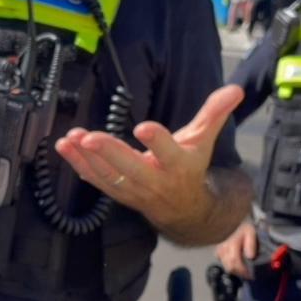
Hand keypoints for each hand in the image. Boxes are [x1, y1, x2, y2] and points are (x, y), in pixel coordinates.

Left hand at [55, 85, 244, 235]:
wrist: (185, 211)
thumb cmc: (190, 167)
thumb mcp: (204, 140)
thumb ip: (215, 113)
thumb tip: (235, 89)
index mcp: (179, 165)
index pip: (168, 152)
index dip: (158, 141)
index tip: (143, 127)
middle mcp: (156, 181)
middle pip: (131, 168)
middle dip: (110, 153)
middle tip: (90, 137)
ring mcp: (134, 190)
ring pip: (108, 176)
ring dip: (87, 158)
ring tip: (71, 138)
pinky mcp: (118, 194)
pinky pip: (96, 181)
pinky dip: (79, 165)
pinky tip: (65, 147)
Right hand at [216, 221, 258, 278]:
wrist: (232, 220)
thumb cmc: (242, 226)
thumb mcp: (251, 232)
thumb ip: (251, 244)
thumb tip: (250, 257)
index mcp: (232, 244)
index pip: (235, 262)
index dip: (242, 271)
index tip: (250, 274)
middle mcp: (223, 248)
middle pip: (229, 266)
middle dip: (239, 272)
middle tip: (247, 273)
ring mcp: (219, 249)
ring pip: (225, 265)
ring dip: (234, 269)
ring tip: (242, 268)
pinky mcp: (217, 249)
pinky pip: (221, 260)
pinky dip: (228, 263)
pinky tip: (234, 261)